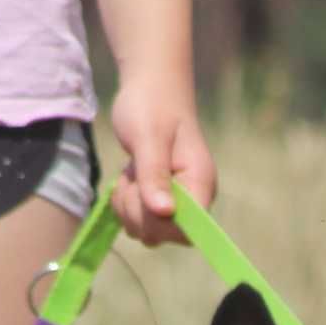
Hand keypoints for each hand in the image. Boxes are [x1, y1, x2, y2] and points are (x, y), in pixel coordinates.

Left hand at [109, 74, 215, 247]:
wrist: (150, 89)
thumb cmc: (151, 106)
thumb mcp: (148, 139)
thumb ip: (155, 175)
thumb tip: (163, 212)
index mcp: (201, 184)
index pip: (189, 231)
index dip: (161, 223)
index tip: (144, 194)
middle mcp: (194, 198)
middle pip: (163, 234)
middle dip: (136, 210)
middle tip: (133, 174)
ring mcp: (177, 201)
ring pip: (146, 230)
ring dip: (127, 205)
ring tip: (132, 171)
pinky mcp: (160, 200)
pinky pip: (137, 220)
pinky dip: (124, 203)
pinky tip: (129, 176)